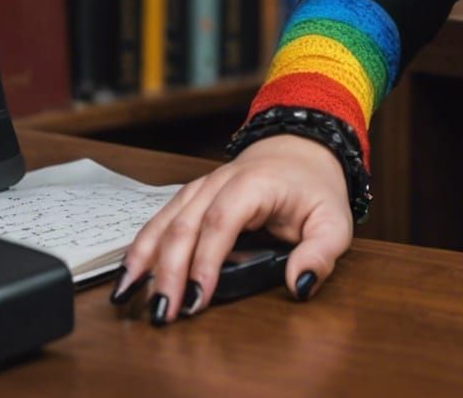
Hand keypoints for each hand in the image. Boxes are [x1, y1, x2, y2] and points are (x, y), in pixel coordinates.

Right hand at [110, 134, 354, 324]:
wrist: (302, 150)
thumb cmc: (315, 188)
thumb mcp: (334, 220)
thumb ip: (322, 252)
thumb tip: (301, 284)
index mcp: (255, 184)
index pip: (222, 221)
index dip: (206, 261)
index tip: (197, 299)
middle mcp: (222, 181)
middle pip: (186, 224)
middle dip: (170, 271)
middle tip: (164, 312)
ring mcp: (202, 187)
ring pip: (166, 221)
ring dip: (146, 260)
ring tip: (129, 297)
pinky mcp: (192, 197)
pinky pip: (161, 220)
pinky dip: (141, 247)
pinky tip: (127, 274)